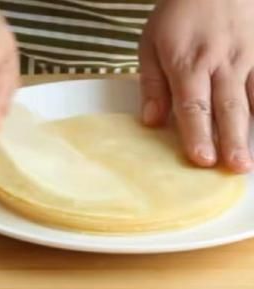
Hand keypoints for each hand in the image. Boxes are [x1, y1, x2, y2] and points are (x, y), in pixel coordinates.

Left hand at [139, 0, 253, 172]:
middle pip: (228, 107)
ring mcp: (249, 57)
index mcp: (187, 63)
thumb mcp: (151, 43)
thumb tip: (151, 122)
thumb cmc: (179, 14)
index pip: (192, 105)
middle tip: (236, 168)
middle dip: (232, 140)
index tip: (201, 159)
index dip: (197, 134)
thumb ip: (152, 84)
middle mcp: (221, 63)